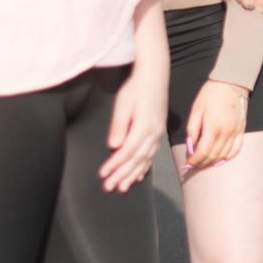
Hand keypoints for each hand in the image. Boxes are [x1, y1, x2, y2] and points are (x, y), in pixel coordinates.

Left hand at [99, 71, 166, 192]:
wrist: (155, 75)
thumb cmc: (136, 87)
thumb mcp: (123, 103)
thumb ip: (119, 125)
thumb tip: (113, 146)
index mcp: (144, 126)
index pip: (127, 152)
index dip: (115, 165)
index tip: (103, 174)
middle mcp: (154, 133)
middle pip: (136, 159)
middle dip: (122, 175)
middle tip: (109, 187)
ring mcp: (158, 134)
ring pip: (145, 159)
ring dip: (133, 174)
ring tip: (122, 187)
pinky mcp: (159, 132)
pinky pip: (152, 155)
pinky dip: (145, 167)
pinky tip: (139, 175)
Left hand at [184, 80, 250, 167]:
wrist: (231, 82)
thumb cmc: (211, 94)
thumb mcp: (196, 110)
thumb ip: (192, 130)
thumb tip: (191, 146)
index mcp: (213, 127)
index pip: (203, 152)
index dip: (194, 160)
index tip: (188, 163)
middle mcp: (226, 133)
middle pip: (213, 156)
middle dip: (201, 163)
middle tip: (193, 164)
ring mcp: (235, 132)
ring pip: (224, 156)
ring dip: (213, 161)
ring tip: (204, 162)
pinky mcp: (241, 130)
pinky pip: (236, 150)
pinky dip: (228, 157)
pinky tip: (220, 158)